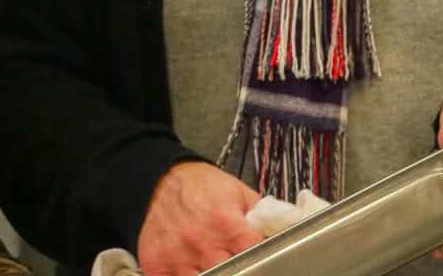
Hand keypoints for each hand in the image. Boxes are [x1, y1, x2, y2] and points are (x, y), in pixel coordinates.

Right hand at [136, 161, 263, 275]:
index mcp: (227, 224)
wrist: (160, 176)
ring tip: (215, 264)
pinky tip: (190, 268)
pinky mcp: (157, 264)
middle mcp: (202, 243)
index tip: (263, 259)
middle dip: (239, 270)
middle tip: (237, 261)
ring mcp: (178, 257)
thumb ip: (260, 215)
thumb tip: (284, 231)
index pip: (258, 257)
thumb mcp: (237, 192)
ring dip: (212, 274)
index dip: (264, 260)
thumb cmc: (201, 186)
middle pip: (233, 275)